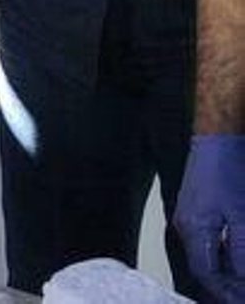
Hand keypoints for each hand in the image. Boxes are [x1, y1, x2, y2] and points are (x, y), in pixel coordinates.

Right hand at [175, 134, 244, 301]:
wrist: (218, 137)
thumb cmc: (228, 169)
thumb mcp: (242, 216)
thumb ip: (241, 251)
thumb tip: (243, 279)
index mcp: (193, 230)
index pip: (208, 274)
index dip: (227, 292)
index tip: (241, 301)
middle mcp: (186, 227)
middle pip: (205, 267)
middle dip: (226, 285)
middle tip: (242, 294)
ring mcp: (190, 218)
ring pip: (208, 256)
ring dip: (227, 271)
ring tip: (242, 281)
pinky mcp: (198, 210)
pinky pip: (209, 242)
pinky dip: (225, 255)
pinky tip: (237, 257)